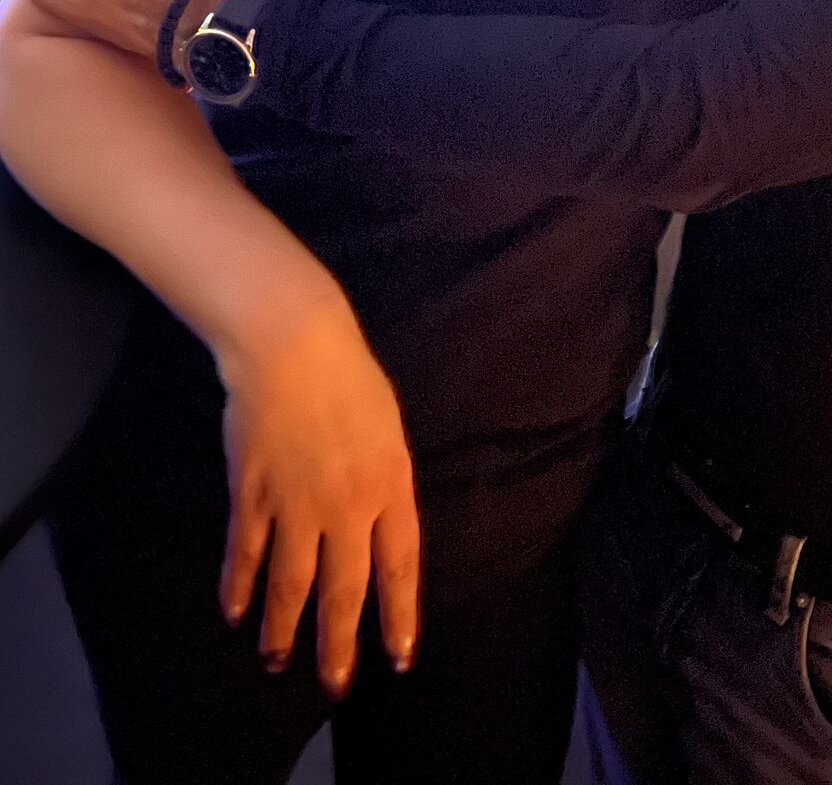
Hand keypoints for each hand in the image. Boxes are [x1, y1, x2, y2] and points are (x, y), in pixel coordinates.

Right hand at [218, 293, 421, 694]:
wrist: (292, 343)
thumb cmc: (347, 375)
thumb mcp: (387, 428)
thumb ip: (384, 480)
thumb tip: (378, 525)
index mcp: (389, 484)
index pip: (399, 567)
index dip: (399, 616)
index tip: (399, 657)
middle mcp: (346, 505)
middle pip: (344, 590)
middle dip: (338, 644)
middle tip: (334, 687)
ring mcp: (295, 503)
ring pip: (290, 584)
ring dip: (283, 629)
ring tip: (277, 661)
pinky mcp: (252, 493)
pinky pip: (246, 552)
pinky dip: (238, 585)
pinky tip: (235, 612)